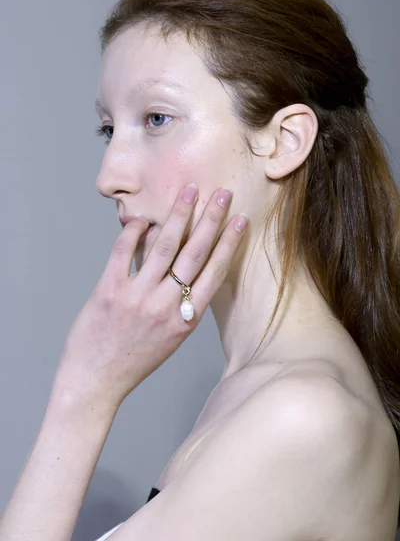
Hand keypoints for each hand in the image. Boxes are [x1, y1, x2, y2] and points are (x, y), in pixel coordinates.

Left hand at [55, 184, 247, 410]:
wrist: (95, 381)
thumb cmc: (135, 360)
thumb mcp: (170, 338)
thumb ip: (182, 305)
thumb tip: (184, 264)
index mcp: (186, 320)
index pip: (214, 273)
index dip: (229, 244)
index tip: (240, 220)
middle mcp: (165, 306)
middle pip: (194, 254)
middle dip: (211, 219)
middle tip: (222, 194)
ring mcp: (136, 297)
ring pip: (163, 246)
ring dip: (179, 215)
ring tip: (189, 191)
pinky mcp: (108, 290)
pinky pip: (124, 252)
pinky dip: (134, 232)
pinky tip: (143, 219)